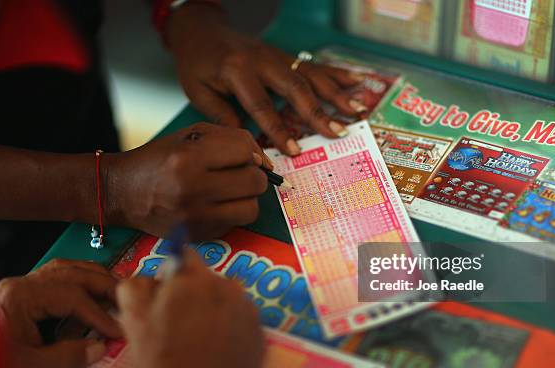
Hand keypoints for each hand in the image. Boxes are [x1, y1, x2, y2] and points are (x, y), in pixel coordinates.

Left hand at [0, 259, 120, 367]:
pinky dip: (78, 281)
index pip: (71, 297)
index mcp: (20, 297)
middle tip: (126, 299)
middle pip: (72, 272)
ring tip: (114, 289)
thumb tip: (99, 348)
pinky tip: (90, 290)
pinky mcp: (20, 296)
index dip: (98, 314)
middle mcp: (20, 285)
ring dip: (93, 277)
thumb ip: (66, 358)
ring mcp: (19, 287)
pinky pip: (56, 277)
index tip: (116, 330)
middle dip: (103, 285)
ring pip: (65, 268)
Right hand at [105, 122, 268, 239]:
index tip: (241, 156)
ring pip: (252, 209)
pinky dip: (232, 213)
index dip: (249, 152)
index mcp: (188, 158)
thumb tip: (264, 162)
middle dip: (252, 175)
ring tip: (230, 191)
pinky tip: (215, 204)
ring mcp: (196, 217)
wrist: (122, 192)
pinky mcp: (198, 235)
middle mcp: (192, 189)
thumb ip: (231, 139)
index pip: (245, 152)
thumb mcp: (190, 136)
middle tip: (238, 174)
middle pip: (255, 182)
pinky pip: (236, 224)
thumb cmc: (159, 159)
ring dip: (247, 198)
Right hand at [117, 249, 264, 367]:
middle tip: (183, 320)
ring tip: (203, 335)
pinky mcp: (260, 327)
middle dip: (194, 290)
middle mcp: (224, 285)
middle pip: (206, 276)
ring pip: (227, 295)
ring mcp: (246, 306)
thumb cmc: (163, 362)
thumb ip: (135, 286)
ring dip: (215, 305)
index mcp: (191, 279)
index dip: (173, 271)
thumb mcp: (134, 322)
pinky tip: (220, 345)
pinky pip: (243, 315)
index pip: (184, 254)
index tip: (169, 291)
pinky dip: (233, 324)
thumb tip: (149, 275)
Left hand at [166, 2, 365, 155]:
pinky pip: (313, 65)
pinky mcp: (285, 55)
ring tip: (358, 111)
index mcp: (237, 70)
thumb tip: (248, 143)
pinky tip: (357, 82)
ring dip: (336, 94)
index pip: (262, 105)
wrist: (200, 29)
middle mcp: (262, 60)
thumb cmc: (196, 63)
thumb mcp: (199, 91)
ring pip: (310, 75)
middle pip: (296, 88)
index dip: (279, 130)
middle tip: (337, 132)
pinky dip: (336, 74)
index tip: (294, 151)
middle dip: (319, 112)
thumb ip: (223, 117)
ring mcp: (277, 55)